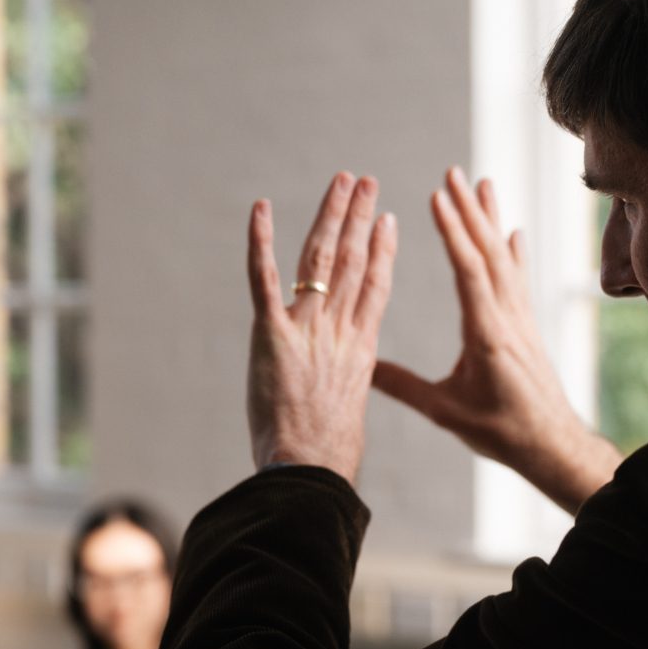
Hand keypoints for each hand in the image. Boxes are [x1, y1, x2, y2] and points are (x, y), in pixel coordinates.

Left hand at [245, 172, 398, 478]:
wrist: (312, 467)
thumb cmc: (331, 455)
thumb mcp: (350, 410)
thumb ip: (343, 384)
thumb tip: (338, 387)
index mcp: (361, 348)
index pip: (375, 286)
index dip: (381, 249)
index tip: (386, 220)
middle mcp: (339, 330)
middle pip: (353, 261)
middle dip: (359, 216)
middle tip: (365, 180)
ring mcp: (307, 329)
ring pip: (320, 259)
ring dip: (330, 215)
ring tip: (341, 181)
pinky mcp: (272, 334)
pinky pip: (264, 277)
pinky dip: (261, 240)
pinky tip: (261, 208)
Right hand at [373, 168, 620, 514]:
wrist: (552, 445)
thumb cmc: (501, 432)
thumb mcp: (446, 411)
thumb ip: (403, 387)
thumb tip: (360, 367)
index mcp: (486, 334)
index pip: (468, 270)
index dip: (452, 232)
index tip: (437, 196)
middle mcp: (507, 318)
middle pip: (488, 252)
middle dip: (469, 210)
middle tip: (454, 172)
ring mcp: (520, 319)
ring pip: (506, 259)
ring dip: (491, 219)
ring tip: (482, 183)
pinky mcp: (526, 326)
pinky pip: (519, 278)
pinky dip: (514, 251)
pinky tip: (514, 231)